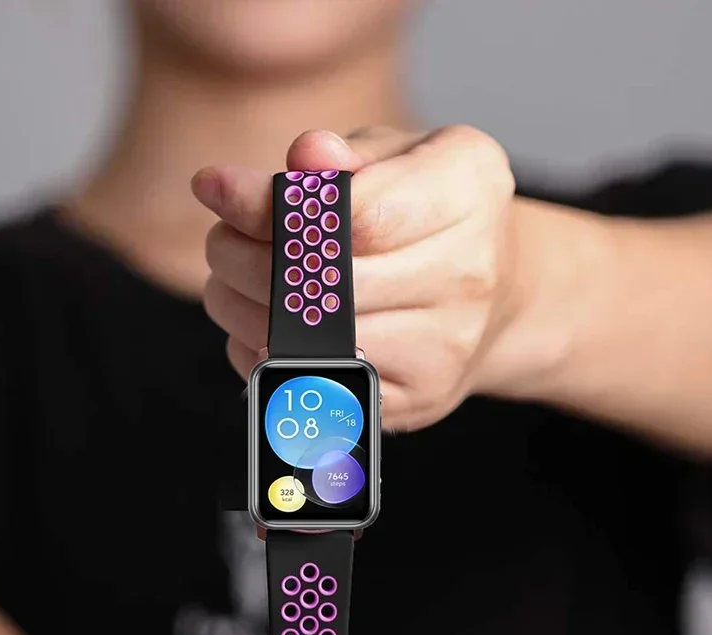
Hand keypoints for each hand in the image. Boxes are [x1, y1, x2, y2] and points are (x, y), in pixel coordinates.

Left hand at [193, 125, 545, 431]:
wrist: (495, 296)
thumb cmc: (430, 213)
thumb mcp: (401, 155)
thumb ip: (347, 155)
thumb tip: (304, 158)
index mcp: (469, 192)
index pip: (356, 214)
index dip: (272, 207)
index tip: (216, 189)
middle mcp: (469, 276)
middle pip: (328, 285)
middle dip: (247, 260)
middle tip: (221, 242)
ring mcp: (443, 350)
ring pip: (312, 342)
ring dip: (245, 311)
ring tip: (233, 282)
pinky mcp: (413, 401)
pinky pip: (316, 385)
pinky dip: (266, 358)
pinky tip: (262, 329)